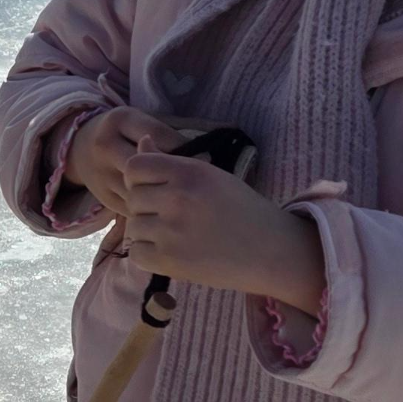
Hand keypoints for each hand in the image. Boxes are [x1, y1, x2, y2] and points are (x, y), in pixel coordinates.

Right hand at [60, 105, 190, 217]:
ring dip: (163, 196)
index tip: (205, 158)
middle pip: (147, 165)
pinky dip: (152, 210)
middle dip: (173, 175)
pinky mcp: (104, 198)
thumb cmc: (122, 134)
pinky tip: (167, 208)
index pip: (158, 135)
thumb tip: (202, 158)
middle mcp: (106, 146)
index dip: (184, 148)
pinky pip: (135, 208)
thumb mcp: (138, 124)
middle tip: (194, 182)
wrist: (80, 150)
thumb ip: (164, 136)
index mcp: (119, 120)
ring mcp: (102, 174)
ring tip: (183, 197)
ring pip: (140, 190)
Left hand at [119, 152, 326, 311]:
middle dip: (145, 207)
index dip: (140, 178)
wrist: (271, 250)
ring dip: (148, 232)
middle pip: (132, 198)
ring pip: (133, 227)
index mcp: (189, 172)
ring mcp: (172, 231)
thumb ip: (171, 161)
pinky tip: (172, 251)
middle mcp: (178, 197)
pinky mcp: (170, 261)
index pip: (135, 166)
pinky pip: (137, 253)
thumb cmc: (242, 209)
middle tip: (171, 216)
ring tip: (175, 235)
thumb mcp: (210, 176)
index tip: (156, 189)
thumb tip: (141, 140)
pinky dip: (149, 254)